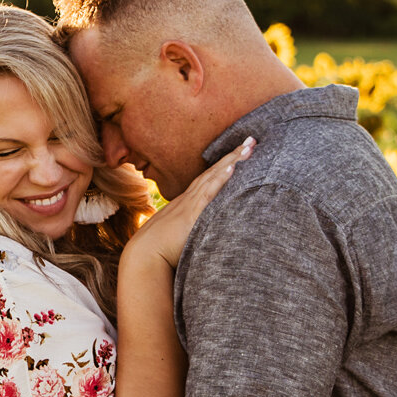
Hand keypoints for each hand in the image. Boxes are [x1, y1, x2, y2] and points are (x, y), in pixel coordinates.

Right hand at [127, 137, 253, 267]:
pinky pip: (208, 193)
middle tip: (251, 140)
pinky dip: (220, 178)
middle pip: (214, 171)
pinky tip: (232, 167)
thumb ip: (190, 230)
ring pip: (214, 176)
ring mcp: (190, 203)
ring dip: (232, 160)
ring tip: (248, 147)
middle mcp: (189, 198)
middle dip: (233, 155)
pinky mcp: (191, 213)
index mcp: (187, 203)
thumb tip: (200, 233)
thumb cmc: (160, 250)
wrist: (145, 256)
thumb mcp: (179, 236)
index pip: (209, 179)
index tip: (240, 152)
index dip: (224, 165)